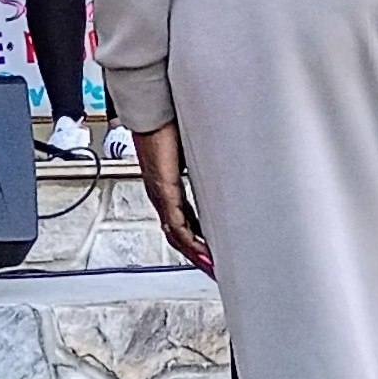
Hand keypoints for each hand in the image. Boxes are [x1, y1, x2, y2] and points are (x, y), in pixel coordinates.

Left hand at [133, 122, 212, 274]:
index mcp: (168, 186)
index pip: (183, 220)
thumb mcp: (193, 151)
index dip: (197, 239)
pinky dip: (190, 241)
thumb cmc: (170, 123)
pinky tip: (203, 252)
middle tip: (215, 269)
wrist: (152, 108)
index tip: (213, 254)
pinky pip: (176, 224)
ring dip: (195, 253)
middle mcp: (161, 193)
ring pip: (176, 233)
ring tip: (213, 268)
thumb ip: (203, 164)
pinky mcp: (163, 189)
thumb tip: (225, 168)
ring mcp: (160, 193)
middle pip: (178, 233)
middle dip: (197, 254)